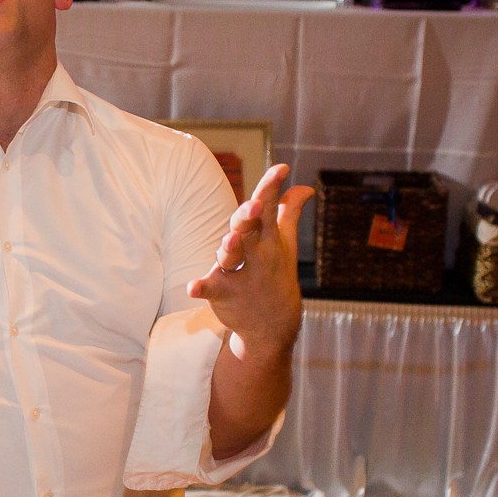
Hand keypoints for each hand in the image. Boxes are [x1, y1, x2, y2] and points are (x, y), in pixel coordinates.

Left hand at [187, 163, 312, 361]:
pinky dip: (202, 288)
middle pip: (250, 230)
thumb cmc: (276, 277)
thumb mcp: (285, 245)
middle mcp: (256, 255)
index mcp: (269, 239)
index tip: (280, 169)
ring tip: (230, 241)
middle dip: (250, 217)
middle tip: (254, 205)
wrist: (272, 327)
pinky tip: (193, 288)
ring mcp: (239, 276)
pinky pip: (211, 290)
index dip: (272, 188)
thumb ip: (288, 213)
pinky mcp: (222, 294)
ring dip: (230, 249)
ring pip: (232, 258)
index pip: (270, 209)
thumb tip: (304, 187)